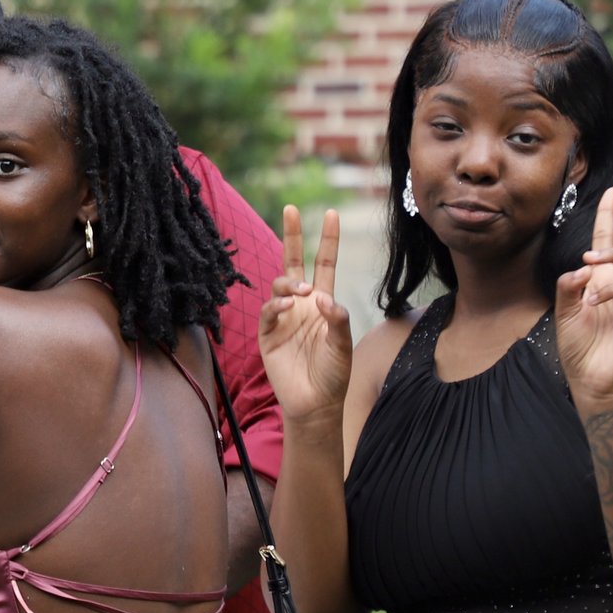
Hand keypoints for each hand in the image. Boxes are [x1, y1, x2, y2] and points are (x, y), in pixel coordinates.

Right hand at [256, 206, 352, 424]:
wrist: (314, 403)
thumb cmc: (333, 374)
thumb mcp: (344, 345)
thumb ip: (338, 320)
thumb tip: (323, 296)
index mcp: (323, 302)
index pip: (325, 263)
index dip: (328, 239)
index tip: (330, 213)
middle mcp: (302, 304)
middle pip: (294, 262)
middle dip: (291, 235)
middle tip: (290, 209)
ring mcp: (283, 317)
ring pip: (280, 284)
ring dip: (289, 282)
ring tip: (299, 292)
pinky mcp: (268, 333)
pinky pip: (269, 310)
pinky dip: (276, 304)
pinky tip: (286, 305)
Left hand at [555, 184, 612, 405]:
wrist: (587, 376)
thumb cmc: (577, 343)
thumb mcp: (563, 309)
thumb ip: (568, 285)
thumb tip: (583, 267)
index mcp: (601, 278)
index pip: (607, 239)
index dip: (608, 215)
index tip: (612, 191)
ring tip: (590, 263)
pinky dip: (611, 291)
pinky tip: (592, 301)